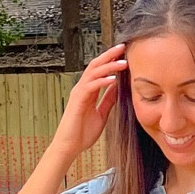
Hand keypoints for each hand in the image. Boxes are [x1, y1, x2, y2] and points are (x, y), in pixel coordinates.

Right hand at [50, 44, 127, 164]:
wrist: (70, 146)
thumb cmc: (82, 133)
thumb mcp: (102, 114)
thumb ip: (108, 100)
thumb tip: (117, 87)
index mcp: (88, 91)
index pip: (99, 70)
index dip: (110, 60)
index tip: (124, 53)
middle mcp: (82, 88)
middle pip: (95, 65)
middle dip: (109, 55)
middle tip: (123, 47)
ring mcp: (78, 93)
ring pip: (93, 73)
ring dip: (109, 66)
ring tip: (123, 62)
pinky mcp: (77, 101)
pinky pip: (90, 87)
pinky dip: (102, 81)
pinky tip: (114, 79)